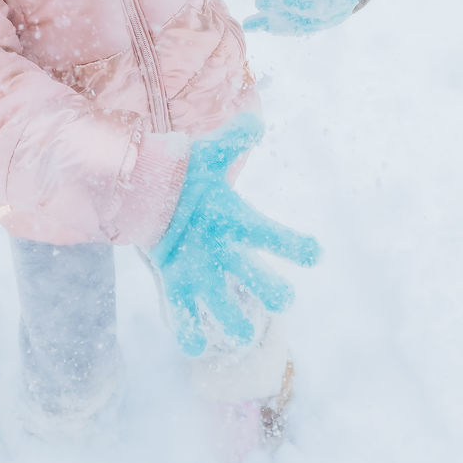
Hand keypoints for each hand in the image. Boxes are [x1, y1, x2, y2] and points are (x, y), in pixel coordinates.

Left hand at [146, 115, 320, 355]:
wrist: (149, 191)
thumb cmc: (187, 173)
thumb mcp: (208, 152)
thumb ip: (232, 138)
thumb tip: (256, 121)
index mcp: (237, 222)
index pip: (272, 234)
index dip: (294, 245)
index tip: (313, 253)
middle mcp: (226, 252)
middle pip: (259, 279)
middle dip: (272, 290)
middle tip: (281, 297)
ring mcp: (202, 272)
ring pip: (226, 309)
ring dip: (234, 323)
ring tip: (241, 332)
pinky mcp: (175, 284)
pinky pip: (185, 318)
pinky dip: (189, 334)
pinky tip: (192, 342)